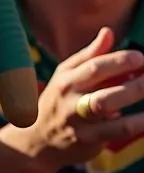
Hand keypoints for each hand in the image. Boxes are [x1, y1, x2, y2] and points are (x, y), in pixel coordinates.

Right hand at [23, 26, 143, 171]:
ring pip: (109, 109)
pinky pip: (118, 130)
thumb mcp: (65, 75)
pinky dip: (138, 122)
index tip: (140, 57)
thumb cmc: (58, 100)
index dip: (118, 60)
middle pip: (102, 90)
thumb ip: (89, 55)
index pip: (93, 66)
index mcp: (65, 79)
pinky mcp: (89, 140)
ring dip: (134, 98)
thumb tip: (108, 32)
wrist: (38, 140)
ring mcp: (79, 121)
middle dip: (132, 83)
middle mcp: (70, 99)